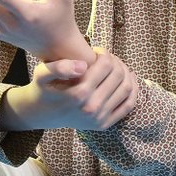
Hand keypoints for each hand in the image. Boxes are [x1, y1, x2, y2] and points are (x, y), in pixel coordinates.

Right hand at [0, 49, 138, 130]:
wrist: (42, 113)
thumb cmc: (44, 88)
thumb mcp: (42, 73)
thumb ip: (59, 67)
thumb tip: (82, 65)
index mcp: (78, 94)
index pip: (106, 65)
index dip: (104, 53)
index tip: (97, 51)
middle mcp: (91, 108)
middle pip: (118, 75)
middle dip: (115, 61)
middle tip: (107, 58)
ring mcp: (100, 119)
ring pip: (127, 88)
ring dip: (125, 72)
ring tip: (115, 66)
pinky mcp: (105, 125)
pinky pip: (128, 105)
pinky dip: (133, 90)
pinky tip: (127, 78)